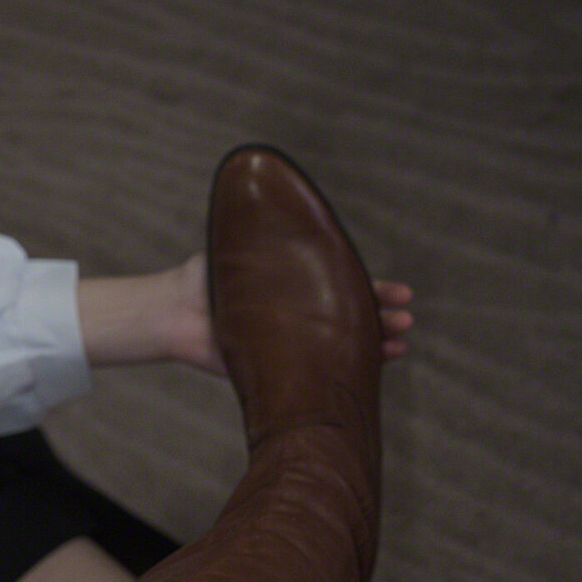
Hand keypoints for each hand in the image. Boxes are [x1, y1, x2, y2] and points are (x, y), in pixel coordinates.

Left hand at [168, 252, 415, 374]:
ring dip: (374, 345)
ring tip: (399, 343)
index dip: (374, 291)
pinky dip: (345, 371)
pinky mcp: (277, 368)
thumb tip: (300, 208)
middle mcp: (300, 316)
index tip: (402, 294)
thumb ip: (276, 240)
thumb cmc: (207, 276)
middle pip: (351, 317)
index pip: (345, 288)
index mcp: (298, 287)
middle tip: (405, 320)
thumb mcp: (247, 249)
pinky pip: (316, 372)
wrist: (176, 309)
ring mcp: (292, 343)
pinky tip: (372, 369)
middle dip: (381, 318)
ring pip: (342, 345)